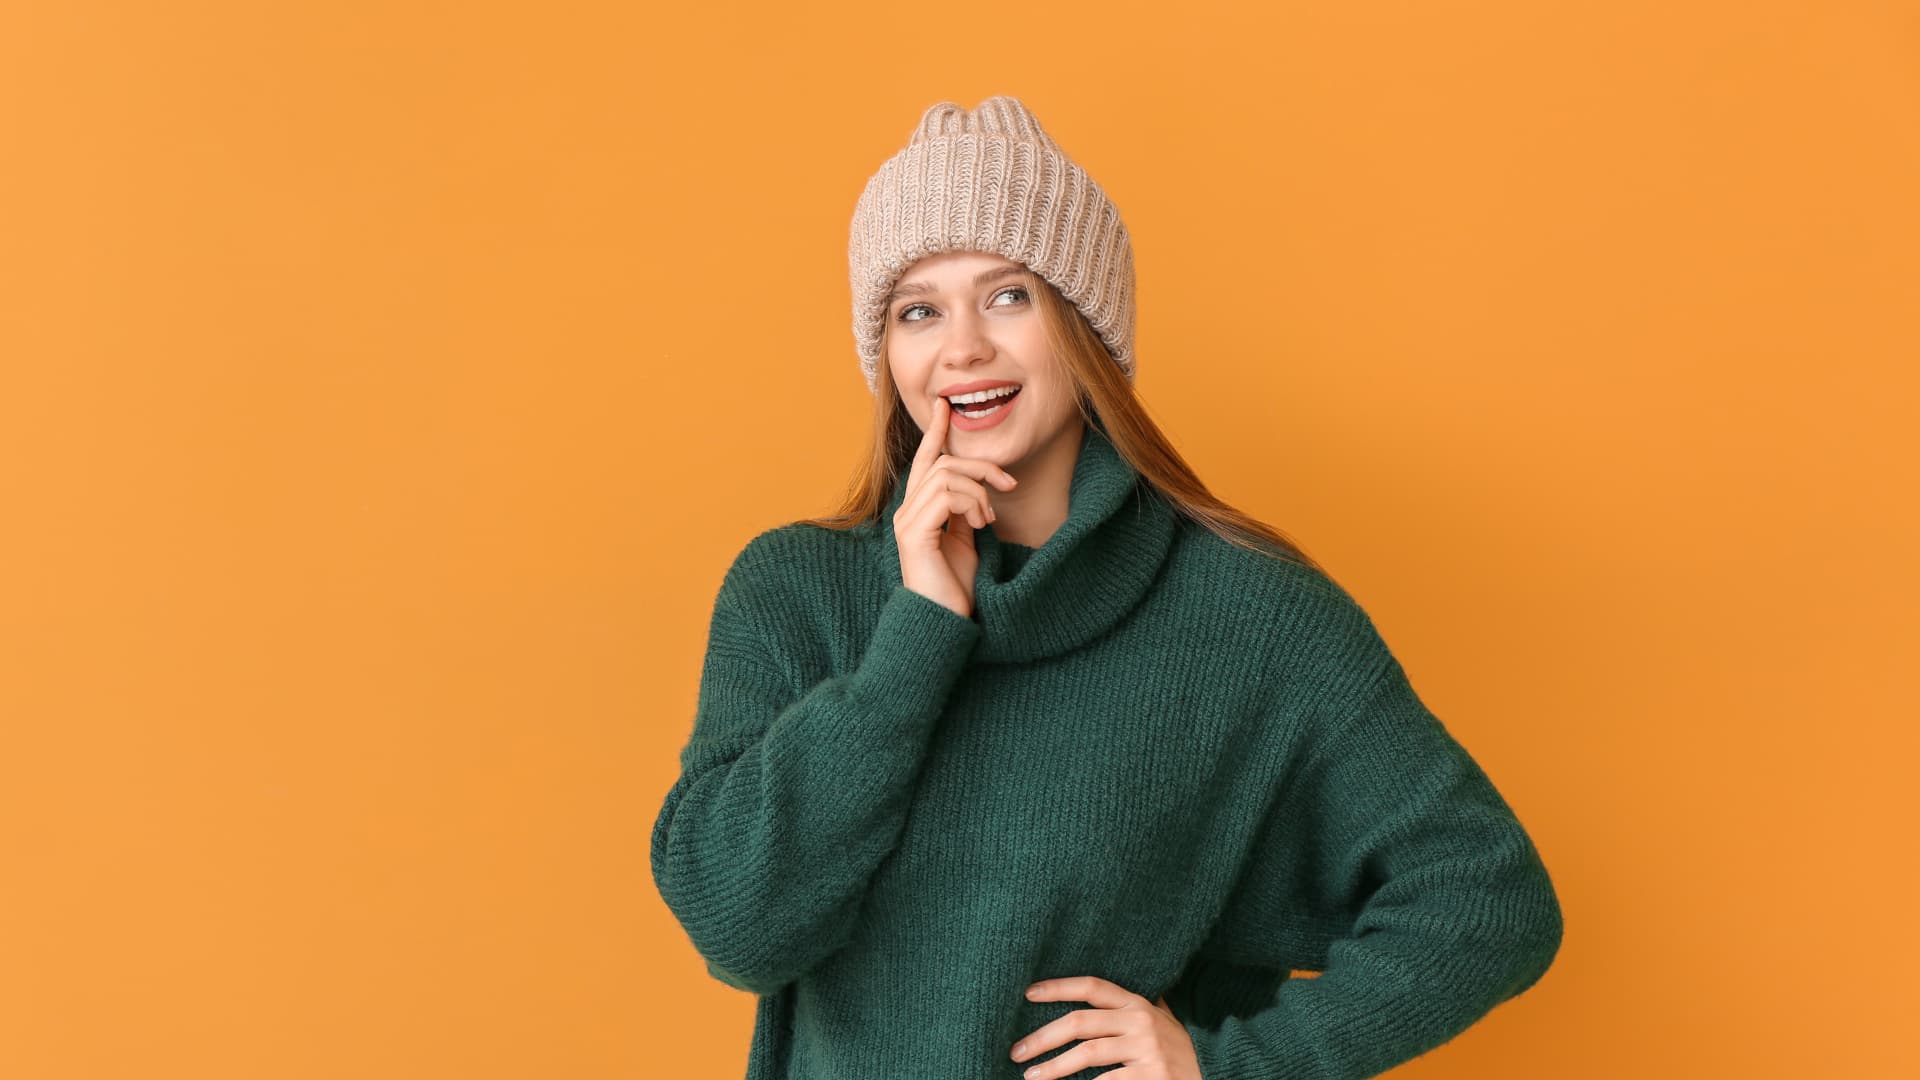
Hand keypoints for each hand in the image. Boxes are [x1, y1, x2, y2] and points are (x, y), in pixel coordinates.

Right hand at [892, 395, 1019, 618]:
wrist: (943, 622)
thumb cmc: (955, 588)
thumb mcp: (967, 541)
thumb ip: (966, 512)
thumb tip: (979, 490)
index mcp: (919, 509)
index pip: (926, 460)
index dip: (936, 431)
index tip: (947, 406)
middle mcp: (907, 510)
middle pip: (942, 462)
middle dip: (981, 466)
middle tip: (1009, 483)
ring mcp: (907, 521)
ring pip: (947, 475)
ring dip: (979, 491)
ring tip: (990, 518)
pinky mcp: (914, 533)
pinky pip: (946, 496)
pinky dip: (972, 504)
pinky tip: (981, 525)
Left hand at [1010, 977, 1200, 1079]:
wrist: (1217, 1074)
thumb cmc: (1181, 1051)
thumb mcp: (1162, 1020)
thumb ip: (1135, 1006)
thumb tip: (1097, 992)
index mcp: (1138, 1004)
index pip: (1092, 987)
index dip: (1058, 987)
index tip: (1028, 993)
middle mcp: (1141, 1021)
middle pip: (1080, 1022)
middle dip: (1042, 1037)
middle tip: (1017, 1051)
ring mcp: (1146, 1050)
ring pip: (1087, 1054)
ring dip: (1053, 1067)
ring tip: (1031, 1076)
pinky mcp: (1151, 1076)